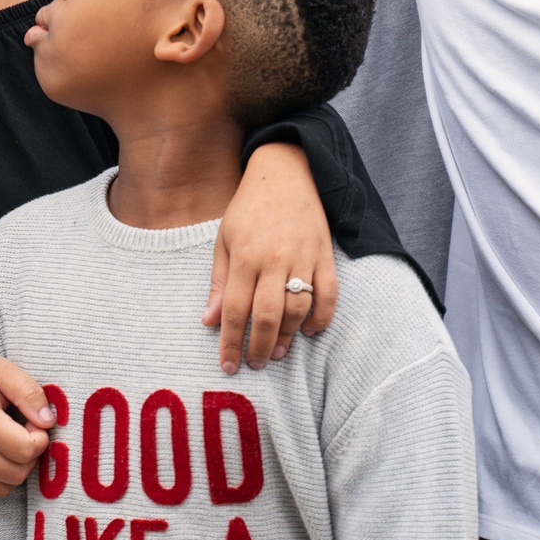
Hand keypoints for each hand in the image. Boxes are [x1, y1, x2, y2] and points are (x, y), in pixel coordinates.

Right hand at [0, 352, 55, 496]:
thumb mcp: (0, 369)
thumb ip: (27, 392)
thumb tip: (48, 421)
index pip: (25, 450)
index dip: (39, 438)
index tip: (33, 422)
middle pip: (17, 473)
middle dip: (31, 455)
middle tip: (25, 432)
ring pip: (5, 487)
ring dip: (17, 469)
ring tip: (12, 443)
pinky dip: (0, 478)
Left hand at [205, 143, 337, 373]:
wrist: (286, 174)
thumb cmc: (249, 209)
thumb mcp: (225, 240)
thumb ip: (220, 282)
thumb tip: (210, 321)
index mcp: (245, 255)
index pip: (235, 309)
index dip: (230, 342)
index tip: (227, 366)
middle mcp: (274, 259)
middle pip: (267, 315)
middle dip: (258, 347)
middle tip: (254, 364)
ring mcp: (303, 257)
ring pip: (298, 308)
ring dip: (288, 336)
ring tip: (276, 352)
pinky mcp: (325, 255)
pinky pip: (329, 294)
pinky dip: (323, 317)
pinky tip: (311, 331)